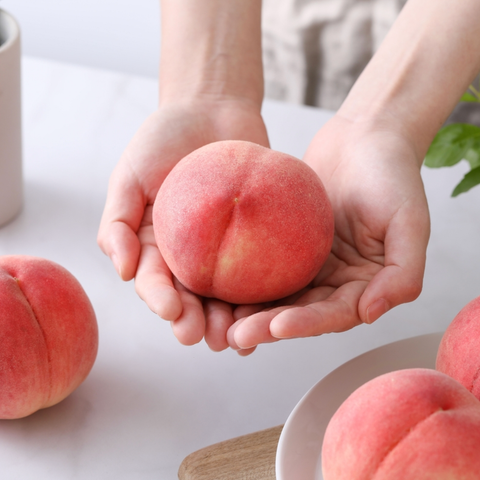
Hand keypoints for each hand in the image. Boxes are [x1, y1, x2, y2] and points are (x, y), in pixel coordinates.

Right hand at [97, 99, 268, 343]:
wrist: (211, 108)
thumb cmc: (163, 139)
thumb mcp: (128, 176)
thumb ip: (118, 222)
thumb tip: (121, 271)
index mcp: (156, 247)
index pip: (155, 282)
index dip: (161, 301)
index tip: (172, 313)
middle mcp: (190, 255)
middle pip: (191, 298)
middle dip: (195, 322)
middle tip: (204, 338)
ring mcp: (225, 249)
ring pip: (226, 294)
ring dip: (230, 320)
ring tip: (239, 339)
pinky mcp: (256, 238)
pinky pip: (262, 269)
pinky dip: (266, 294)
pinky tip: (273, 311)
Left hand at [222, 115, 429, 353]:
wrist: (365, 137)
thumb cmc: (391, 175)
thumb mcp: (409, 221)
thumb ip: (402, 273)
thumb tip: (371, 313)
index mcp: (365, 284)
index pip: (335, 313)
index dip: (308, 324)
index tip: (278, 326)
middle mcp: (336, 280)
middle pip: (301, 312)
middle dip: (269, 327)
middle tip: (236, 335)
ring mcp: (310, 264)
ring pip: (278, 295)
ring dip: (251, 312)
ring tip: (221, 323)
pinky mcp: (288, 245)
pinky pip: (265, 264)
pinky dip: (245, 278)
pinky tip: (220, 287)